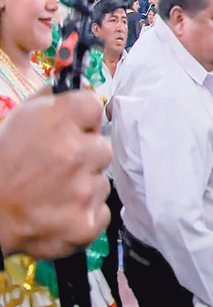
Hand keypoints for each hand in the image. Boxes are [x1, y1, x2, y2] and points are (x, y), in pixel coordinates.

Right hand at [0, 89, 111, 258]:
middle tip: (56, 166)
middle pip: (102, 146)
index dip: (83, 119)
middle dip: (84, 155)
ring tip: (53, 191)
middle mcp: (73, 152)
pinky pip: (100, 210)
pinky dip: (83, 212)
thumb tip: (73, 84)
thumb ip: (47, 100)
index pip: (94, 105)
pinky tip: (58, 210)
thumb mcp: (16, 121)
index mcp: (55, 121)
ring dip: (83, 185)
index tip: (73, 129)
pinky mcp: (86, 221)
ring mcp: (82, 189)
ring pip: (101, 180)